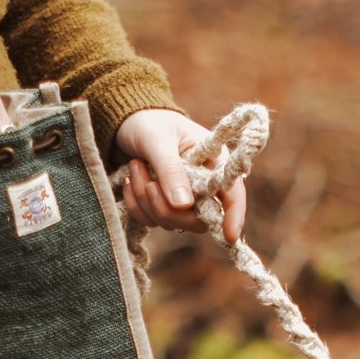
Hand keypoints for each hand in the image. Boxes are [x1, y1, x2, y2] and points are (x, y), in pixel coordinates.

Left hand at [115, 110, 246, 244]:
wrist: (125, 124)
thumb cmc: (148, 123)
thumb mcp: (157, 140)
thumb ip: (170, 170)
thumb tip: (183, 205)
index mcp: (214, 161)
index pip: (232, 193)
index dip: (234, 215)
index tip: (229, 235)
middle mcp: (203, 183)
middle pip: (199, 218)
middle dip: (167, 207)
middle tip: (148, 183)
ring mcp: (184, 198)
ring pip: (171, 221)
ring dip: (146, 200)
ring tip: (136, 167)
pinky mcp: (164, 205)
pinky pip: (151, 220)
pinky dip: (136, 205)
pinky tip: (129, 181)